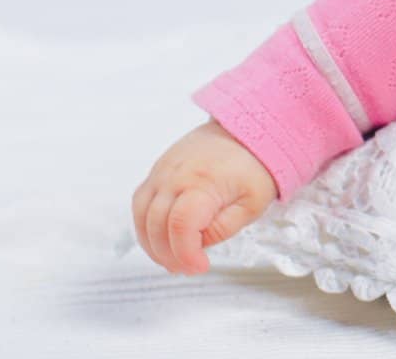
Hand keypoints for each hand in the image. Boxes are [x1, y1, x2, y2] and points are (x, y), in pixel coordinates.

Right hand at [130, 117, 278, 274]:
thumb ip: (224, 228)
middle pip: (156, 224)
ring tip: (172, 259)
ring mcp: (162, 170)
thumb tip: (198, 245)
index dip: (185, 253)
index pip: (181, 225)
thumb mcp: (253, 202)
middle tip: (187, 268)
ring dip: (151, 244)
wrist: (246, 128)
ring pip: (142, 215)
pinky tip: (161, 238)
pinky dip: (145, 225)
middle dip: (168, 254)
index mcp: (203, 182)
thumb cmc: (255, 165)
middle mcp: (175, 175)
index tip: (199, 267)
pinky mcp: (158, 169)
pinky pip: (141, 202)